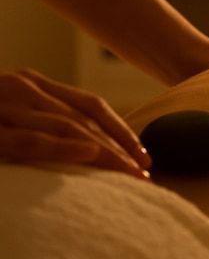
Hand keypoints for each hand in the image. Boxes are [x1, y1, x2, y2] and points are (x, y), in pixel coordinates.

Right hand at [0, 69, 151, 179]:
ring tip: (130, 173)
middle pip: (85, 118)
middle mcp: (24, 87)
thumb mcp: (8, 114)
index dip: (121, 129)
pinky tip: (90, 154)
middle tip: (144, 173)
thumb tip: (84, 145)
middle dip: (119, 146)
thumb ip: (39, 119)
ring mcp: (7, 107)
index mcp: (33, 84)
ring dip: (104, 151)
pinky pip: (32, 140)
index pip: (90, 105)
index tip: (144, 155)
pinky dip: (63, 147)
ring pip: (68, 127)